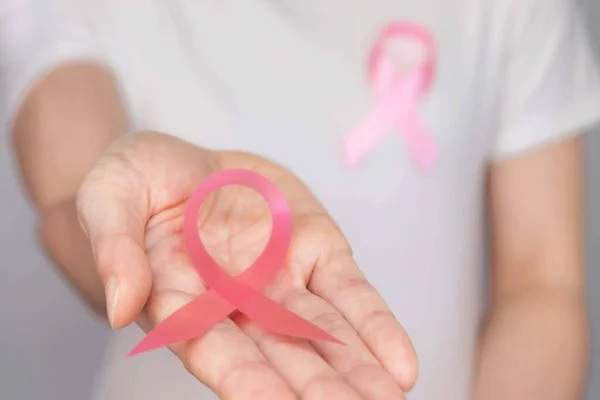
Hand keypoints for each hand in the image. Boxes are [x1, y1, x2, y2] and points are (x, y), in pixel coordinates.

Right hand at [77, 131, 417, 398]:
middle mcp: (236, 302)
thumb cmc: (134, 183)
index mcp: (181, 299)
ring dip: (356, 372)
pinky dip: (374, 326)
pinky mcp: (314, 247)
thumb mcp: (109, 196)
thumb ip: (114, 248)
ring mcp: (280, 277)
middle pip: (280, 356)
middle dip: (317, 390)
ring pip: (323, 333)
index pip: (214, 350)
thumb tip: (120, 307)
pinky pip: (348, 290)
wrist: (180, 161)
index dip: (246, 381)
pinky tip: (400, 366)